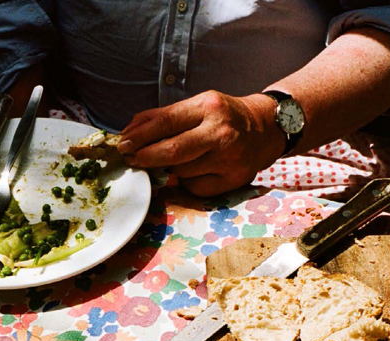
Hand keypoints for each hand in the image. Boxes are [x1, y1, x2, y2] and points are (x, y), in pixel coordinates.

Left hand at [119, 91, 286, 196]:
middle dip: (146, 157)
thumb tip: (130, 131)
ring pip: (181, 171)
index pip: (166, 122)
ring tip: (179, 158)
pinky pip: (194, 186)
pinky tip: (197, 169)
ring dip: (170, 168)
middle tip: (132, 158)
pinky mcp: (233, 179)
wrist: (266, 129)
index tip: (123, 143)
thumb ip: (164, 116)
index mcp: (209, 107)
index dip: (140, 135)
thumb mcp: (198, 106)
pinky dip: (187, 180)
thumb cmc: (224, 117)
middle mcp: (221, 132)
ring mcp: (229, 158)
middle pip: (172, 151)